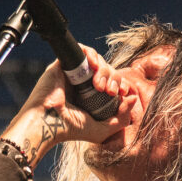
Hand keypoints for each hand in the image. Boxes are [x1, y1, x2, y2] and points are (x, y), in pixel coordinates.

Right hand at [1, 45, 140, 167]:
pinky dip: (91, 54)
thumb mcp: (103, 130)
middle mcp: (84, 84)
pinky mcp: (63, 63)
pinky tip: (93, 66)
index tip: (123, 93)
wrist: (49, 123)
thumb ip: (122, 118)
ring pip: (97, 60)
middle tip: (109, 91)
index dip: (122, 85)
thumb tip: (133, 97)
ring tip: (99, 85)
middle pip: (107, 70)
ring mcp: (74, 73)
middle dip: (114, 79)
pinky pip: (81, 50)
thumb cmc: (71, 130)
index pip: (112, 83)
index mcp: (92, 97)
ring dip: (104, 69)